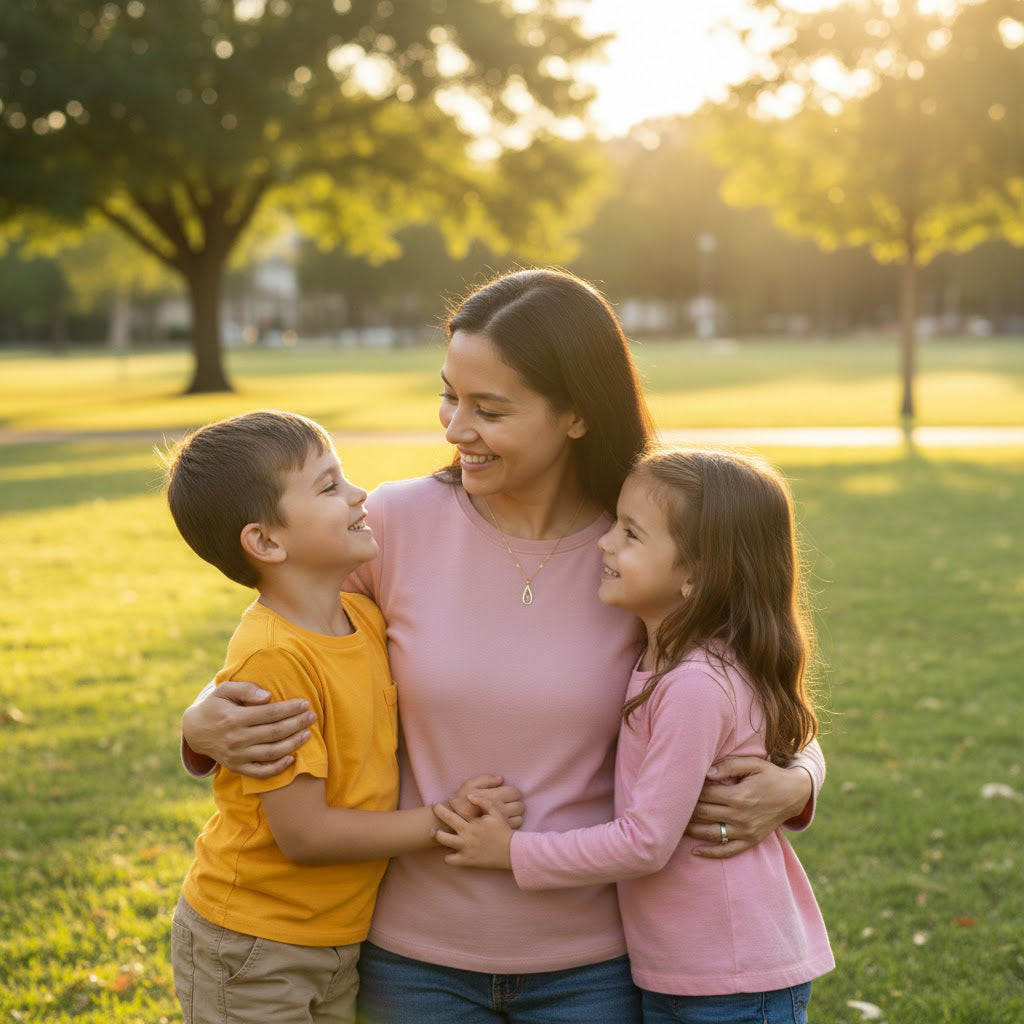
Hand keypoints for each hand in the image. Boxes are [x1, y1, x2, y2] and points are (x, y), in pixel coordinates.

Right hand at [182, 681, 316, 777]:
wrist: (195, 731)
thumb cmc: (215, 705)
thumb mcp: (224, 690)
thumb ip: (246, 690)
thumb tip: (268, 696)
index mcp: (234, 718)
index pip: (270, 714)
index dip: (290, 709)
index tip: (305, 703)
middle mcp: (236, 739)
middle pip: (274, 733)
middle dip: (297, 724)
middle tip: (312, 716)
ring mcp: (237, 756)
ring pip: (271, 752)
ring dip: (293, 744)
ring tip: (308, 734)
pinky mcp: (237, 767)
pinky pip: (260, 772)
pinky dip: (277, 768)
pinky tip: (292, 759)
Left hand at [433, 795, 514, 868]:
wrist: (511, 852)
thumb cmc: (503, 831)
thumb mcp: (496, 813)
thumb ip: (483, 802)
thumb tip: (469, 796)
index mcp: (474, 821)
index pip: (458, 807)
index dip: (452, 802)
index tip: (450, 800)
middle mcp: (467, 834)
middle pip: (446, 819)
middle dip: (438, 811)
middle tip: (434, 808)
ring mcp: (465, 848)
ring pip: (443, 840)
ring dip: (437, 834)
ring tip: (435, 832)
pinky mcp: (466, 861)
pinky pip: (449, 859)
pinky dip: (448, 856)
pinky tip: (449, 851)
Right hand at [448, 775, 524, 829]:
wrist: (451, 827)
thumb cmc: (460, 804)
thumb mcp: (469, 786)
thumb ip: (486, 780)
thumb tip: (501, 779)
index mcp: (494, 797)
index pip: (514, 793)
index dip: (512, 793)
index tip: (507, 795)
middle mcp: (500, 810)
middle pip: (520, 806)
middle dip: (516, 804)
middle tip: (508, 804)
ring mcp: (501, 824)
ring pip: (519, 818)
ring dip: (515, 815)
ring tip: (507, 815)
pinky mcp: (499, 835)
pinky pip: (514, 829)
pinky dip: (512, 825)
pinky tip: (504, 824)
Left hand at [684, 757, 812, 858]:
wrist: (794, 794)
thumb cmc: (770, 775)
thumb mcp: (753, 764)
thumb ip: (729, 766)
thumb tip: (706, 772)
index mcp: (738, 796)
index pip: (705, 794)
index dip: (689, 790)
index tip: (677, 787)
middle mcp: (740, 816)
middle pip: (704, 813)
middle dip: (685, 809)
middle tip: (669, 805)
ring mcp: (746, 831)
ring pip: (711, 834)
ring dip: (691, 831)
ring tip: (673, 827)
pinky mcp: (751, 841)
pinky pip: (728, 851)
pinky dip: (711, 853)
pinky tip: (695, 852)